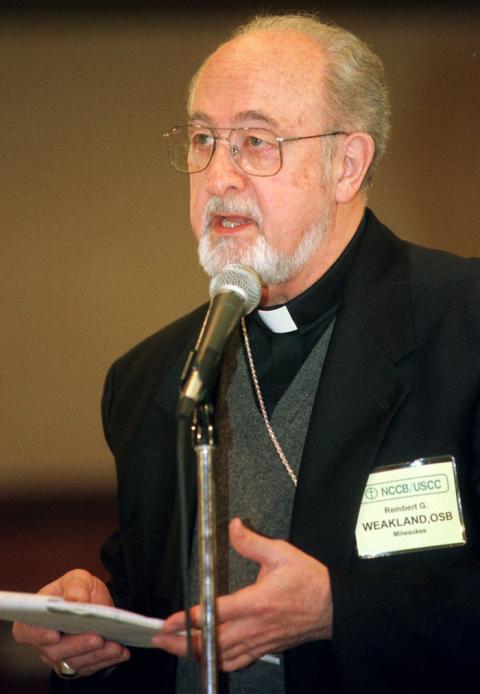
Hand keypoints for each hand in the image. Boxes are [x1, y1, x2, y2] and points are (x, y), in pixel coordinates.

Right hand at [12, 569, 129, 677]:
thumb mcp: (78, 578)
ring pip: (75, 663)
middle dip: (78, 645)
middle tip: (97, 637)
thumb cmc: (78, 589)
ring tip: (115, 646)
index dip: (37, 635)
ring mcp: (61, 657)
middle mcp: (44, 643)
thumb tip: (75, 600)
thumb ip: (75, 586)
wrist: (95, 601)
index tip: (54, 634)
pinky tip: (122, 652)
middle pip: (55, 652)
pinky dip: (108, 660)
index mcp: (35, 619)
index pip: (26, 632)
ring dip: (97, 655)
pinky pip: (92, 667)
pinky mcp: (79, 665)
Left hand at [153, 518, 332, 670]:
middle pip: (212, 641)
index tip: (170, 622)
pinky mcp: (266, 648)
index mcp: (256, 602)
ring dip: (195, 654)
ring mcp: (260, 641)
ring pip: (222, 655)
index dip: (188, 620)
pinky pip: (238, 661)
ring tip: (175, 648)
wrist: (334, 607)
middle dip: (182, 642)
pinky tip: (208, 659)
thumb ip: (252, 542)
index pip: (215, 614)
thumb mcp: (281, 553)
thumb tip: (233, 527)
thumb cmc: (309, 580)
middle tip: (160, 638)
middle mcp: (255, 626)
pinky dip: (219, 662)